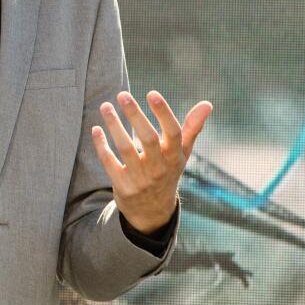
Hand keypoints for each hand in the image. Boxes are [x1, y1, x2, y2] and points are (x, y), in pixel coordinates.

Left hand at [91, 90, 212, 233]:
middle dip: (135, 115)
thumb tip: (207, 104)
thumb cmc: (168, 172)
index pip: (173, 133)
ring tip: (105, 106)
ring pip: (126, 148)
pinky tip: (96, 129)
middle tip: (122, 94)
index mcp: (175, 157)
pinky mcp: (123, 186)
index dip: (164, 113)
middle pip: (148, 139)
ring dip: (114, 126)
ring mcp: (141, 178)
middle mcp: (160, 168)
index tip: (151, 93)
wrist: (153, 211)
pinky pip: (109, 162)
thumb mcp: (182, 154)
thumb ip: (192, 128)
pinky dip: (101, 145)